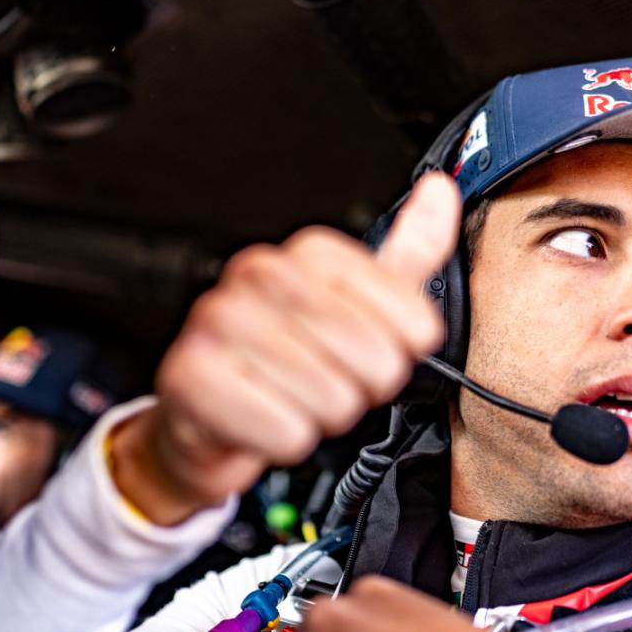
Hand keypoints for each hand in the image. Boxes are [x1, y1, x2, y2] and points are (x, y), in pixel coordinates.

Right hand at [111, 172, 461, 524]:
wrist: (204, 417)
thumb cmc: (287, 361)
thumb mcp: (360, 304)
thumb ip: (408, 252)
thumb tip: (441, 190)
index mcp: (304, 254)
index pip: (395, 296)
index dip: (406, 339)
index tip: (394, 350)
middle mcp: (257, 276)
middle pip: (369, 351)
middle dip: (367, 385)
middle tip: (338, 384)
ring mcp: (218, 321)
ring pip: (330, 395)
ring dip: (325, 417)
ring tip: (298, 402)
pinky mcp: (191, 376)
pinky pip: (284, 430)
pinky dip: (286, 441)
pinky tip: (267, 423)